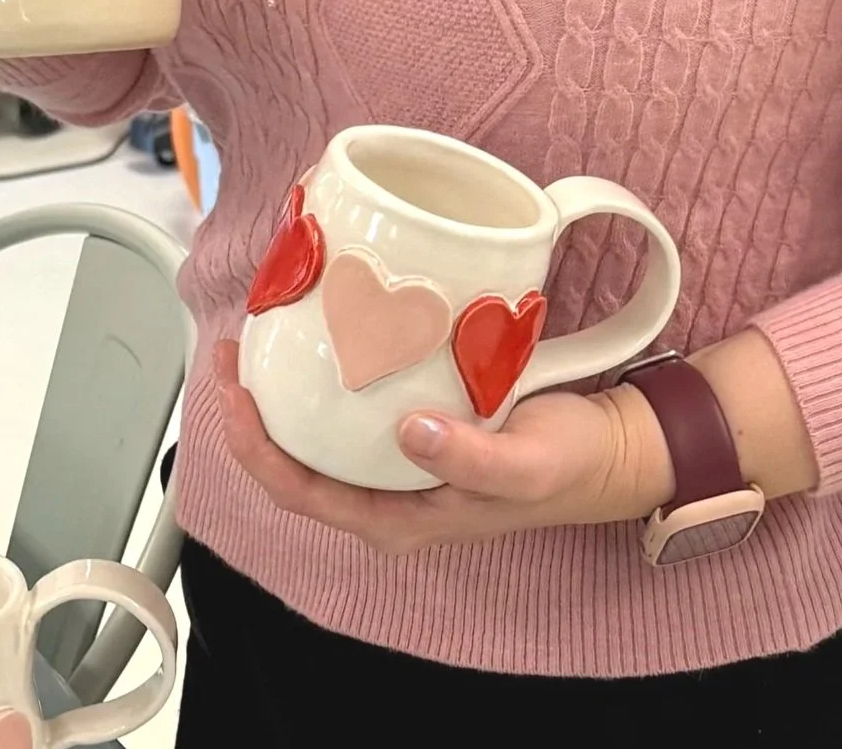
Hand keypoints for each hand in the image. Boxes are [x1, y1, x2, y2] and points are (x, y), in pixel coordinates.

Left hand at [214, 339, 673, 555]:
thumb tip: (408, 432)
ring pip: (317, 428)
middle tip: (233, 349)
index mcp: (396, 519)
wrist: (608, 449)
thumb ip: (470, 458)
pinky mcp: (414, 421)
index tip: (237, 395)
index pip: (301, 492)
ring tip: (262, 331)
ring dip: (283, 387)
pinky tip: (325, 323)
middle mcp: (385, 492)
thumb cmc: (568, 468)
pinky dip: (329, 365)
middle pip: (293, 459)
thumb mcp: (525, 467)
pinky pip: (352, 401)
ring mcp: (396, 459)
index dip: (256, 449)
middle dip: (253, 410)